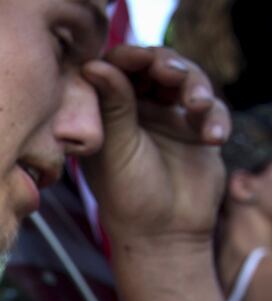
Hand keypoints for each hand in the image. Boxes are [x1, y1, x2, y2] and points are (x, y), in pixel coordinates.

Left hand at [80, 46, 229, 253]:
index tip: (134, 57)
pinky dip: (215, 117)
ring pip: (187, 81)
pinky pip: (212, 109)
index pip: (117, 70)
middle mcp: (137, 110)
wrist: (163, 234)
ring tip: (196, 105)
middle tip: (169, 73)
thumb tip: (94, 63)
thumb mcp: (116, 148)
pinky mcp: (198, 130)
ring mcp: (169, 118)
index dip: (126, 57)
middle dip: (165, 64)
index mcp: (108, 112)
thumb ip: (112, 105)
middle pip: (154, 67)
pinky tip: (213, 137)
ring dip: (195, 86)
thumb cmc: (127, 195)